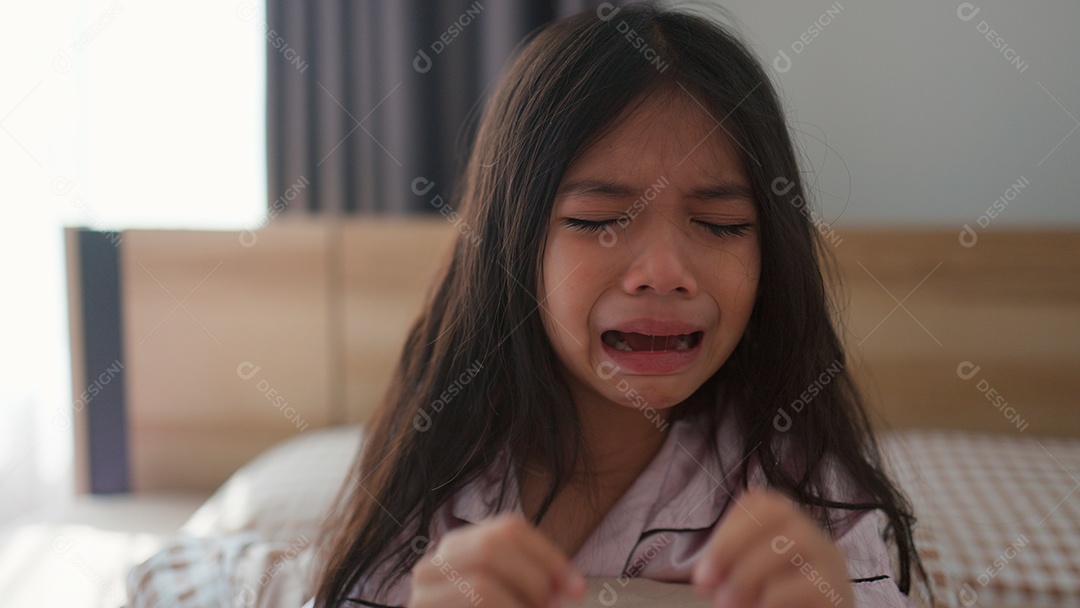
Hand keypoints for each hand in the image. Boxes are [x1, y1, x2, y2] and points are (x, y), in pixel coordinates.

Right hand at [409, 515, 586, 607]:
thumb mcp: (511, 599)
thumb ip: (532, 585)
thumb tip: (571, 588)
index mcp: (459, 549)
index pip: (508, 528)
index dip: (549, 555)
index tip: (577, 589)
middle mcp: (433, 566)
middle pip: (492, 545)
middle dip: (534, 578)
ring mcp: (421, 596)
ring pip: (482, 585)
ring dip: (521, 607)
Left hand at [692, 488, 851, 607]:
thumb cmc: (778, 607)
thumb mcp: (747, 585)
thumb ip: (726, 573)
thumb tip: (705, 577)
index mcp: (793, 531)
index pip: (763, 503)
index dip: (728, 528)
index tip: (705, 568)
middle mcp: (817, 539)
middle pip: (779, 511)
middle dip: (732, 542)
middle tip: (706, 581)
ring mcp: (832, 563)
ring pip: (795, 540)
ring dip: (749, 572)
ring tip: (727, 603)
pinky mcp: (838, 593)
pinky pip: (808, 583)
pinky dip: (772, 597)